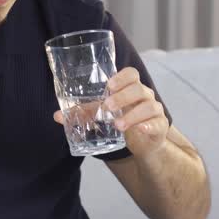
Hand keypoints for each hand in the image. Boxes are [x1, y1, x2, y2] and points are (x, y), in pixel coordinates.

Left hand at [53, 67, 168, 154]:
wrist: (143, 143)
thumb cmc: (122, 120)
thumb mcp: (102, 115)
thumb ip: (83, 113)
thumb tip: (58, 116)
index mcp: (131, 88)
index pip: (132, 74)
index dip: (121, 77)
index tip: (109, 85)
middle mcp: (145, 96)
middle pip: (138, 89)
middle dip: (122, 97)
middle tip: (107, 107)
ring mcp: (154, 110)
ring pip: (149, 106)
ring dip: (132, 115)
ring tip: (118, 126)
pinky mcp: (160, 127)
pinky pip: (158, 123)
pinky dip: (149, 125)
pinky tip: (141, 129)